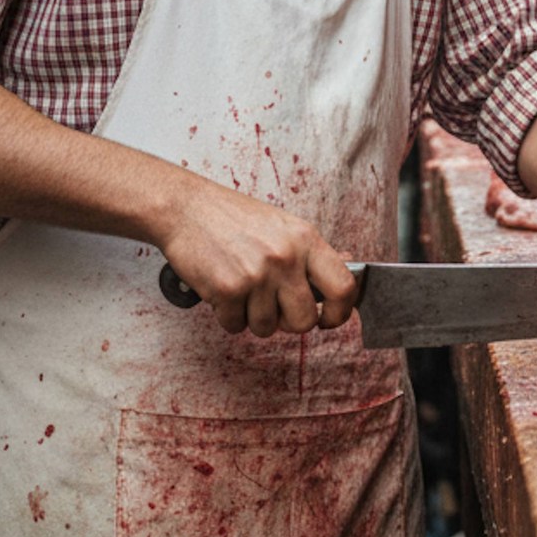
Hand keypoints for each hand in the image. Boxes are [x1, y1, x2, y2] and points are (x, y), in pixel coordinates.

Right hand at [154, 174, 358, 336]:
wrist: (186, 209)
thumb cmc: (233, 217)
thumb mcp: (283, 225)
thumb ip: (312, 252)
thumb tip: (350, 265)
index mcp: (305, 239)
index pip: (343, 286)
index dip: (340, 312)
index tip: (328, 318)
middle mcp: (285, 257)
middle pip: (304, 321)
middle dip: (288, 322)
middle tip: (272, 305)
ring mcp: (256, 275)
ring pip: (267, 328)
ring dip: (253, 317)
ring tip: (242, 288)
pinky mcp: (227, 290)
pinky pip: (236, 326)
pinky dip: (228, 316)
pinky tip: (223, 290)